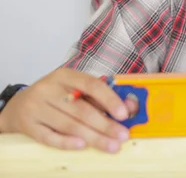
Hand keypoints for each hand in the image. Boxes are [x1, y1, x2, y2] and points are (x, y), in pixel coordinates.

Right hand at [0, 68, 137, 152]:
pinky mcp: (28, 126)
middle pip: (81, 109)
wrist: (18, 106)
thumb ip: (101, 97)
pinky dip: (66, 142)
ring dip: (93, 137)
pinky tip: (82, 146)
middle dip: (105, 124)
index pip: (91, 85)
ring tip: (111, 146)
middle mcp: (48, 89)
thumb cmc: (55, 96)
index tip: (124, 114)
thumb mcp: (74, 89)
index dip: (109, 100)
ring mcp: (36, 108)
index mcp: (65, 75)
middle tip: (123, 136)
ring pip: (68, 125)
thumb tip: (130, 107)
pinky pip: (49, 137)